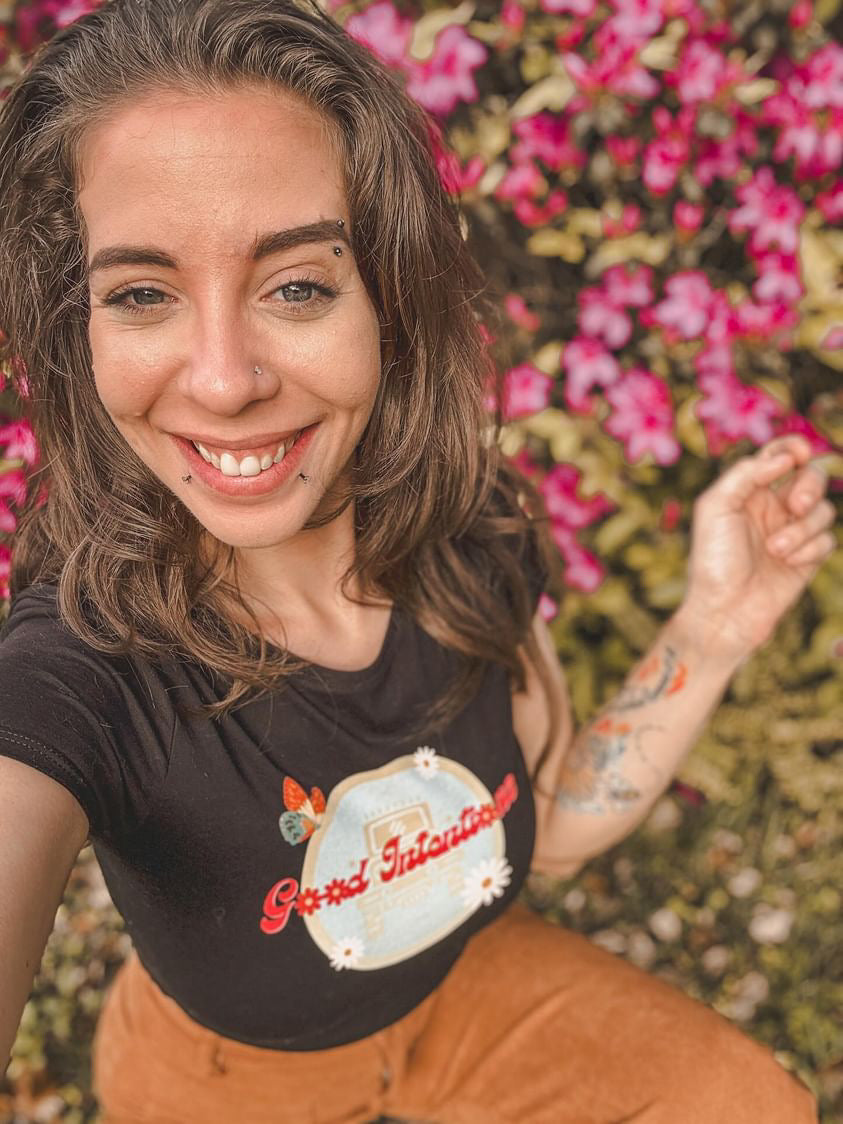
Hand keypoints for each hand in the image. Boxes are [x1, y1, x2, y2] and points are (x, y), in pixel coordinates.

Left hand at [679, 435, 836, 656]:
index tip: (800, 455)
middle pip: (812, 476)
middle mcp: (773, 508)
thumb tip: (784, 458)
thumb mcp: (715, 507)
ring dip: (803, 528)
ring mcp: (792, 532)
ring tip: (776, 550)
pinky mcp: (807, 558)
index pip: (779, 455)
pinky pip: (827, 540)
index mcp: (748, 491)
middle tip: (794, 505)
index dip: (795, 448)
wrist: (724, 612)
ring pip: (823, 510)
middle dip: (810, 485)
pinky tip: (787, 564)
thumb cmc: (713, 560)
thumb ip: (745, 474)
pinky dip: (809, 549)